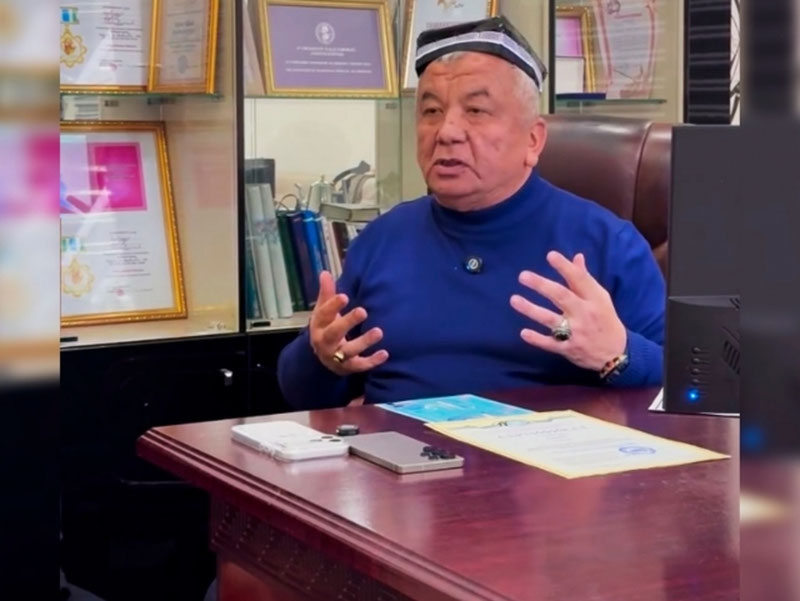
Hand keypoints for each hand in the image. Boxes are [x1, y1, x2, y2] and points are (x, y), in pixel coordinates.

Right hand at [309, 271, 388, 374]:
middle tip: (363, 311)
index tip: (345, 296)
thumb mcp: (323, 311)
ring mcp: (337, 356)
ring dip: (364, 342)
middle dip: (348, 322)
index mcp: (319, 326)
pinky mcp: (349, 367)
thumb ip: (326, 293)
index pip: (324, 314)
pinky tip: (385, 353)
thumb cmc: (326, 328)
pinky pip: (360, 365)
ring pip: (349, 350)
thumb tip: (325, 272)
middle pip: (334, 333)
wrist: (322, 358)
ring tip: (379, 331)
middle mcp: (325, 342)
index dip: (333, 306)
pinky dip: (372, 361)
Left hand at [510, 251, 626, 370]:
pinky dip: (537, 339)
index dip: (565, 267)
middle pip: (561, 297)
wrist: (616, 354)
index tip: (550, 255)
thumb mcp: (600, 298)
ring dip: (531, 309)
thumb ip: (584, 279)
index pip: (579, 280)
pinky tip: (524, 333)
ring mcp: (576, 333)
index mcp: (594, 299)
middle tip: (523, 276)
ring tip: (514, 299)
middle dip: (542, 285)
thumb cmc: (605, 320)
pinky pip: (550, 344)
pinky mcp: (568, 349)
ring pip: (551, 319)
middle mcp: (584, 314)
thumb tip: (576, 257)